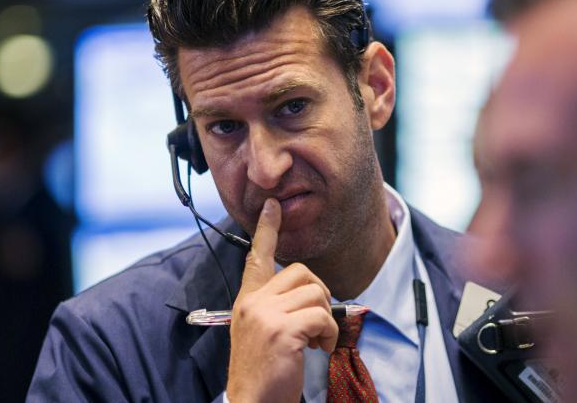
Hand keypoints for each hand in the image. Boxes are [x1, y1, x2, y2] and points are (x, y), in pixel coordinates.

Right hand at [225, 198, 337, 401]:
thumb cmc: (262, 371)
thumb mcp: (260, 332)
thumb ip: (275, 308)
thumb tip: (309, 295)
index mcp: (247, 300)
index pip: (257, 256)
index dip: (266, 229)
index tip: (273, 205)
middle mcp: (253, 302)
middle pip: (299, 271)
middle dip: (319, 293)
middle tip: (317, 321)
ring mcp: (265, 315)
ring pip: (315, 292)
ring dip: (326, 318)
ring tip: (317, 340)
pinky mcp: (282, 330)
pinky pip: (321, 316)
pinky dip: (329, 333)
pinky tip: (319, 349)